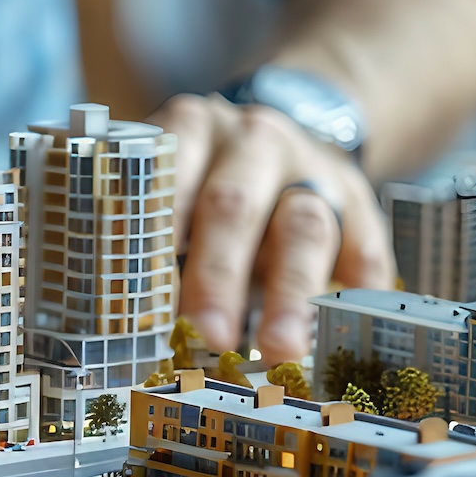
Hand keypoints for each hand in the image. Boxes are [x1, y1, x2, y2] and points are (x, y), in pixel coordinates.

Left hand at [149, 93, 394, 364]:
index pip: (167, 173)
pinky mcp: (361, 204)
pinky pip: (363, 248)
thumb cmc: (206, 177)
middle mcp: (256, 141)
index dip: (155, 231)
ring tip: (277, 348)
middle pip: (234, 206)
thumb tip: (112, 305)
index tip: (142, 287)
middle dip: (218, 274)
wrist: (292, 137)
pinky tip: (337, 331)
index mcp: (193, 128)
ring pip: (302, 229)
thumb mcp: (168, 177)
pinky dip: (352, 292)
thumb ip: (141, 226)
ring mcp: (314, 171)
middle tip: (207, 333)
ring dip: (289, 294)